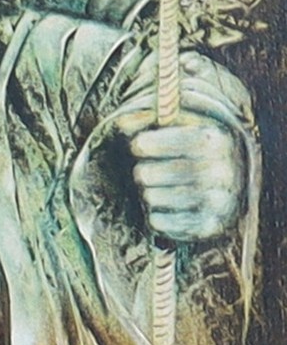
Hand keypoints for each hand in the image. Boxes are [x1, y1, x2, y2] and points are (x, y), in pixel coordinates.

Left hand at [127, 111, 243, 243]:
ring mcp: (218, 200)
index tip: (136, 145)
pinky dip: (154, 216)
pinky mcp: (208, 225)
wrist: (224, 187)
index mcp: (217, 142)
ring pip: (157, 197)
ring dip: (148, 194)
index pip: (187, 140)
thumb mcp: (178, 128)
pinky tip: (158, 208)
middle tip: (142, 173)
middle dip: (146, 172)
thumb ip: (151, 120)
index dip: (157, 143)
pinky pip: (163, 222)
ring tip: (152, 190)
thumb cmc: (190, 151)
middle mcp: (222, 171)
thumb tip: (122, 123)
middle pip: (166, 172)